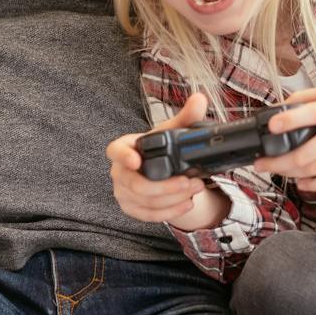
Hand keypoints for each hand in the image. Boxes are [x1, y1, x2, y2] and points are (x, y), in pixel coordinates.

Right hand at [108, 92, 217, 224]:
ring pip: (146, 202)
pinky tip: (186, 204)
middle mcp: (119, 172)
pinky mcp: (133, 209)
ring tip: (195, 189)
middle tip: (191, 181)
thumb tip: (200, 99)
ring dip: (174, 198)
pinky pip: (149, 215)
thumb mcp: (173, 132)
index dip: (123, 157)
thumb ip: (186, 117)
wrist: (162, 171)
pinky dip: (170, 212)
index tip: (137, 161)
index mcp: (125, 148)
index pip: (115, 151)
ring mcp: (124, 193)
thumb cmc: (161, 148)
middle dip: (165, 186)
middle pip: (135, 184)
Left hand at [256, 83, 315, 192]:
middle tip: (260, 163)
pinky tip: (298, 181)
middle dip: (276, 162)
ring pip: (311, 171)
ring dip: (288, 173)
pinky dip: (310, 184)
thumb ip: (306, 97)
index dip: (285, 122)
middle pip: (302, 155)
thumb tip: (278, 107)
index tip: (269, 127)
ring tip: (275, 170)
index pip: (307, 116)